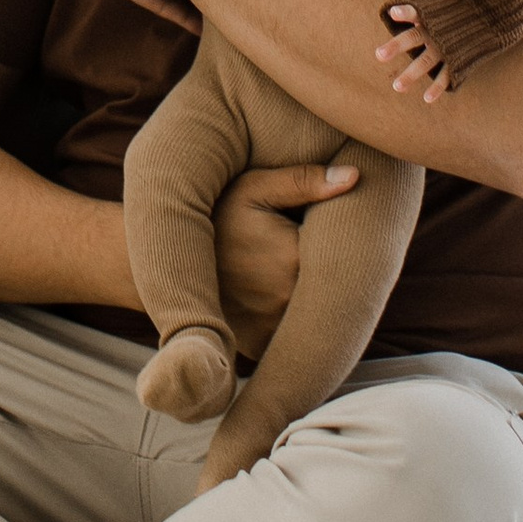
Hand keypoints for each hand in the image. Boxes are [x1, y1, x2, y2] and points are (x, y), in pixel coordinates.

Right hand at [212, 158, 363, 355]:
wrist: (166, 259)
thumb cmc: (215, 215)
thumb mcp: (255, 188)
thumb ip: (304, 181)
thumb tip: (356, 176)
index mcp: (293, 259)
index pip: (343, 254)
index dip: (339, 242)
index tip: (325, 230)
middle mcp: (288, 301)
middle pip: (331, 286)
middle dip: (329, 270)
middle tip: (304, 250)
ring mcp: (274, 328)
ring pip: (314, 313)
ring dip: (311, 297)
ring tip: (286, 272)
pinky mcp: (262, 345)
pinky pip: (293, 335)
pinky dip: (293, 320)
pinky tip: (274, 295)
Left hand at [376, 4, 455, 102]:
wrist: (484, 18)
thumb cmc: (452, 11)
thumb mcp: (438, 6)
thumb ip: (417, 11)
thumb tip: (391, 11)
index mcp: (429, 16)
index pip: (415, 12)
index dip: (405, 12)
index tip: (392, 13)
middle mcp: (435, 32)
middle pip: (413, 37)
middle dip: (396, 46)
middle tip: (378, 55)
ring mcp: (446, 47)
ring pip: (425, 61)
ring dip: (411, 75)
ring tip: (396, 87)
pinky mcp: (456, 60)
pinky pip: (445, 76)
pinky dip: (437, 88)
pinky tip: (426, 99)